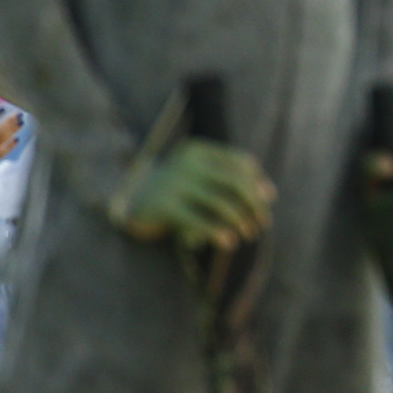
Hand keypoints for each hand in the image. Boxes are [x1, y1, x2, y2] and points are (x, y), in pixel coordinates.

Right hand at [108, 138, 274, 251]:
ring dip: (240, 220)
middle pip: (235, 181)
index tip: (268, 199)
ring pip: (221, 202)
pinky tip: (229, 242)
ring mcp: (174, 182)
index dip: (258, 180)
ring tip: (248, 234)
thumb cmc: (170, 189)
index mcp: (198, 150)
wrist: (124, 198)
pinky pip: (198, 220)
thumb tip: (266, 193)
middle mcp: (187, 162)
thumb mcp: (196, 176)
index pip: (239, 161)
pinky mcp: (163, 206)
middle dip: (253, 204)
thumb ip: (225, 179)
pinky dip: (218, 231)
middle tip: (262, 223)